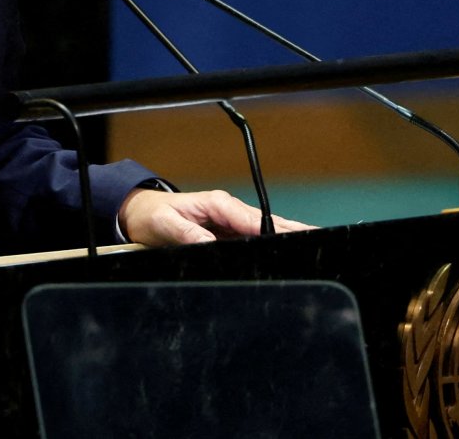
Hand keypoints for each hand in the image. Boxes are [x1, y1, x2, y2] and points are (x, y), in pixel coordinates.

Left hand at [117, 188, 314, 246]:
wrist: (139, 213)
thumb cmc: (153, 216)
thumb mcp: (166, 225)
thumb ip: (188, 235)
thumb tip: (210, 245)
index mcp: (218, 204)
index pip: (252, 219)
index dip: (275, 228)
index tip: (294, 236)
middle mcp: (228, 211)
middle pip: (267, 223)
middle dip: (292, 230)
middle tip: (319, 238)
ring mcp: (229, 223)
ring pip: (263, 232)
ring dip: (284, 238)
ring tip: (310, 246)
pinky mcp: (226, 234)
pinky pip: (251, 240)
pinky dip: (268, 245)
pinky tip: (282, 254)